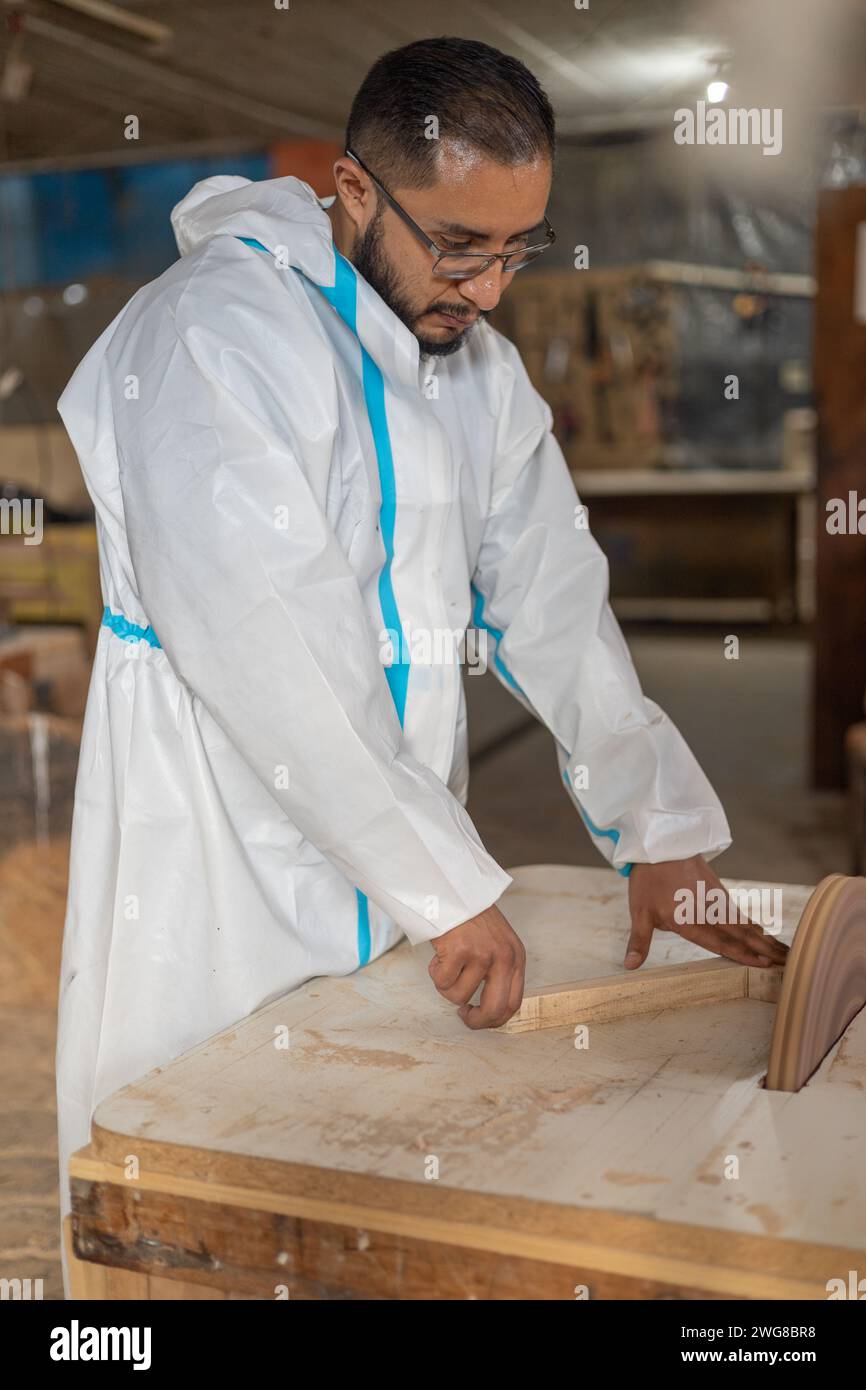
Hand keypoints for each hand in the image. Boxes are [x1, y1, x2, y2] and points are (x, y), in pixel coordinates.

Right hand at [429, 902, 525, 1028]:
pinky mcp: (461, 951)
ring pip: (459, 996)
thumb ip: (498, 971)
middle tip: (463, 1014)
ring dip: (446, 985)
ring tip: (446, 962)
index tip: (479, 1017)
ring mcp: (483, 954)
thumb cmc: (471, 917)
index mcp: (516, 957)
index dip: (494, 1019)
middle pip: (494, 1009)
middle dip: (476, 1020)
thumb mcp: (498, 943)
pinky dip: (435, 971)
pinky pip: (442, 981)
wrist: (452, 890)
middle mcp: (504, 957)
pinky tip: (439, 953)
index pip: (513, 1003)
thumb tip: (488, 1010)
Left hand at [625, 856, 789, 970]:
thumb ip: (639, 942)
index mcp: (689, 920)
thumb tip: (629, 967)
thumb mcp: (639, 912)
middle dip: (765, 948)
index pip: (720, 942)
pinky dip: (753, 924)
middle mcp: (707, 911)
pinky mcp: (717, 890)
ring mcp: (715, 899)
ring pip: (744, 922)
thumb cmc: (648, 880)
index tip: (765, 963)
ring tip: (784, 952)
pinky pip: (738, 912)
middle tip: (788, 962)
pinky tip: (763, 932)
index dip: (743, 954)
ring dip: (765, 937)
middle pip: (740, 933)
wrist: (659, 843)